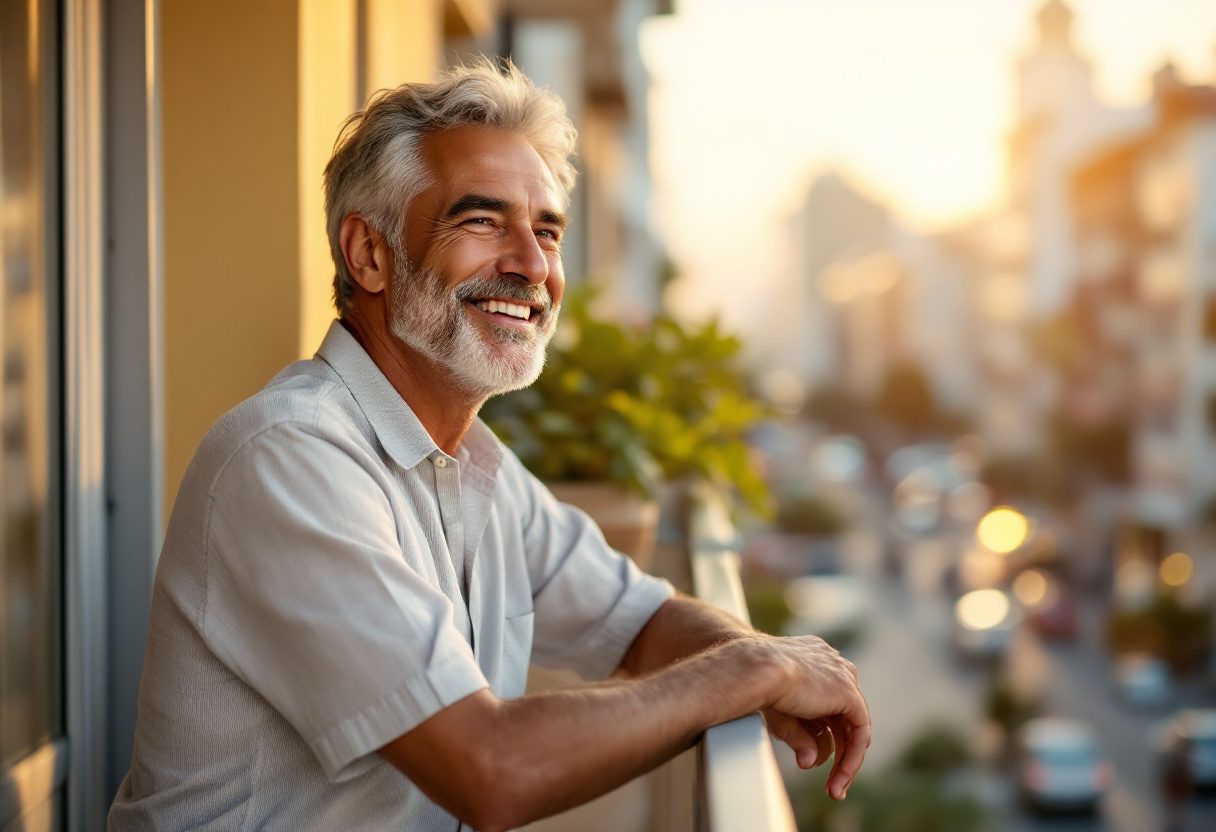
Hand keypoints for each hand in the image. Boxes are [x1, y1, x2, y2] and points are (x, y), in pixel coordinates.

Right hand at [750, 635, 870, 799]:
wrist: (756, 669)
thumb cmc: (756, 685)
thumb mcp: (779, 714)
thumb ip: (799, 735)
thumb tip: (809, 761)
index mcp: (814, 660)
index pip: (828, 704)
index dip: (824, 736)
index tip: (814, 760)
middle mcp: (832, 666)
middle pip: (843, 718)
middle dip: (840, 754)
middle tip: (831, 785)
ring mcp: (843, 677)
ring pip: (854, 727)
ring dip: (846, 762)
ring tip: (834, 789)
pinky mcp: (848, 693)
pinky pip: (860, 731)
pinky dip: (852, 757)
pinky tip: (840, 776)